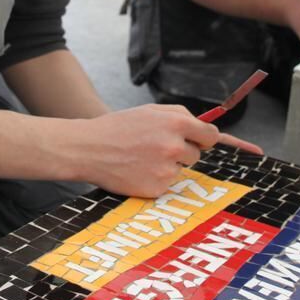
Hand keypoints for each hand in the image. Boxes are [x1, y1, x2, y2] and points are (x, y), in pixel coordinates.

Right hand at [77, 105, 262, 198]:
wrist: (89, 149)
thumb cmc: (118, 127)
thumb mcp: (149, 110)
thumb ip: (180, 114)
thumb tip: (203, 125)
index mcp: (176, 123)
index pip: (211, 135)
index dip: (204, 138)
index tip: (199, 141)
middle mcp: (175, 146)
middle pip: (196, 154)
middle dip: (182, 151)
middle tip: (156, 148)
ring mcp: (167, 170)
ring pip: (180, 170)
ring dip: (168, 166)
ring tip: (142, 158)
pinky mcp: (157, 188)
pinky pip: (167, 184)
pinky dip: (156, 179)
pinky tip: (138, 171)